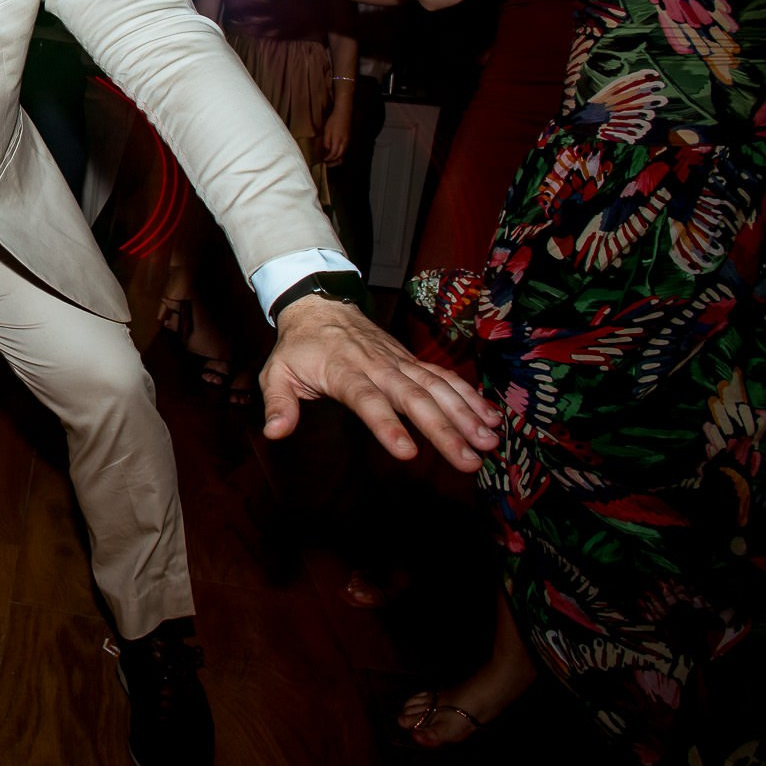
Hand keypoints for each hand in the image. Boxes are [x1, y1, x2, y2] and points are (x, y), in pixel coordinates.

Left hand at [260, 296, 498, 471]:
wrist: (321, 305)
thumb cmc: (299, 346)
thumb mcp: (278, 372)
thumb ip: (279, 403)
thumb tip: (274, 432)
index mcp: (344, 371)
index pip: (368, 400)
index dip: (387, 425)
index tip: (407, 453)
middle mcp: (378, 366)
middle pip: (414, 399)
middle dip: (444, 430)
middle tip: (468, 459)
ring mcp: (399, 362)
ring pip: (437, 388)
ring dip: (465, 414)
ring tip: (489, 442)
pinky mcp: (412, 362)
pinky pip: (444, 378)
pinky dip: (469, 396)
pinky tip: (491, 417)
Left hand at [319, 97, 351, 164]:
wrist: (344, 113)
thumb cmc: (334, 120)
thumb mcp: (327, 131)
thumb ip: (327, 142)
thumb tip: (326, 151)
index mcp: (338, 141)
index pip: (333, 155)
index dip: (328, 159)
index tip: (322, 160)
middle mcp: (345, 143)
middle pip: (340, 157)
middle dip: (333, 162)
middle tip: (326, 163)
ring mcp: (348, 141)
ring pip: (343, 154)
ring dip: (337, 159)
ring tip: (330, 159)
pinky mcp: (348, 139)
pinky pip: (344, 150)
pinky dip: (340, 154)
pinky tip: (334, 152)